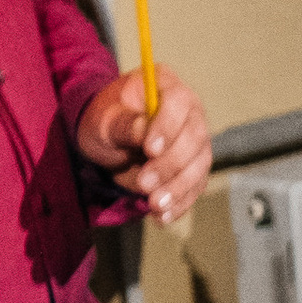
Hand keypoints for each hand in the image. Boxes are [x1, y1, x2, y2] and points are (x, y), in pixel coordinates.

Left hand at [75, 66, 209, 223]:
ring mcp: (195, 140)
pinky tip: (162, 217)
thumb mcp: (103, 120)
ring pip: (199, 165)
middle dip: (171, 165)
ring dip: (178, 188)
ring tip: (154, 206)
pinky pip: (194, 187)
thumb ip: (123, 124)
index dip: (168, 126)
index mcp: (166, 85)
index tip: (149, 149)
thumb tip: (144, 133)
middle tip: (144, 184)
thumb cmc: (103, 120)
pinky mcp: (193, 167)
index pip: (178, 102)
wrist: (105, 139)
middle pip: (195, 138)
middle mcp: (190, 111)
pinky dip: (180, 204)